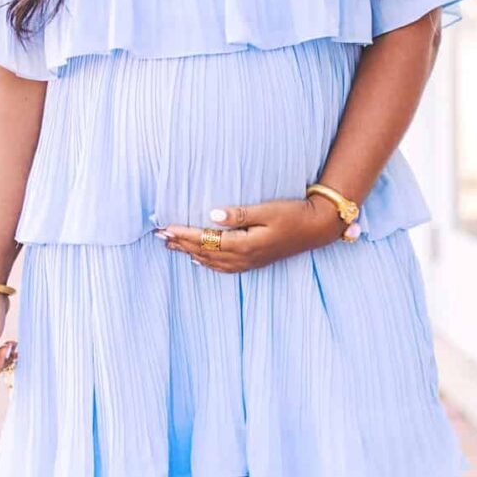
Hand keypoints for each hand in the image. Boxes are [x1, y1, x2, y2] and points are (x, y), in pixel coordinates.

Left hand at [157, 195, 353, 271]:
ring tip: (171, 245)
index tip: (165, 227)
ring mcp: (249, 263)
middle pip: (204, 252)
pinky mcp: (254, 262)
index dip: (184, 234)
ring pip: (211, 261)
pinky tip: (198, 258)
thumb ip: (239, 214)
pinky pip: (223, 267)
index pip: (206, 239)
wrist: (316, 228)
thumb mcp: (267, 210)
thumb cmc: (293, 214)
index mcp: (244, 244)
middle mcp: (244, 258)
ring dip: (190, 253)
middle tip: (159, 236)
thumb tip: (212, 216)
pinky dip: (207, 262)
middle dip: (181, 244)